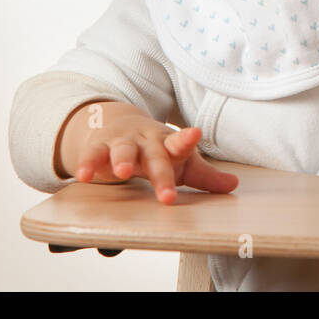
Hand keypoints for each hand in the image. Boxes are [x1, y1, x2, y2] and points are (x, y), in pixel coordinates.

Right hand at [73, 110, 238, 203]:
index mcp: (169, 143)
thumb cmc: (156, 149)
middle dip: (161, 174)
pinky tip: (83, 176)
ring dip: (123, 160)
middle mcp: (146, 140)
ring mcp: (123, 141)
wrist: (119, 123)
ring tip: (124, 173)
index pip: (181, 142)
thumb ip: (205, 176)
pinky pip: (92, 155)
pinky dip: (87, 164)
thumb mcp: (180, 161)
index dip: (188, 140)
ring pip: (123, 150)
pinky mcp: (99, 147)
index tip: (196, 134)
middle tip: (166, 195)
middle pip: (155, 156)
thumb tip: (234, 185)